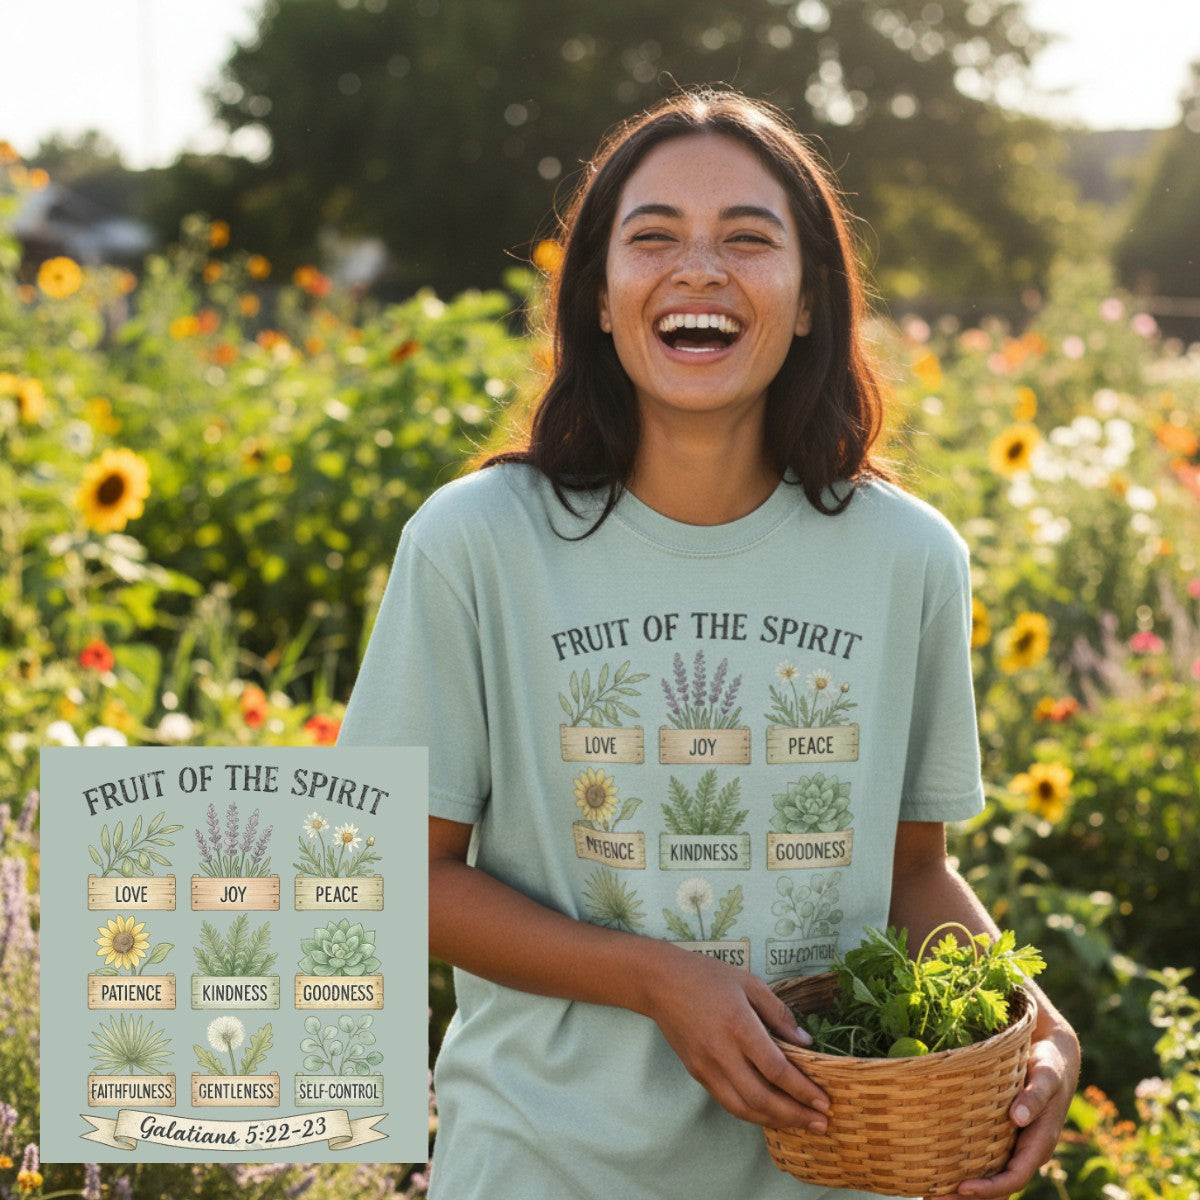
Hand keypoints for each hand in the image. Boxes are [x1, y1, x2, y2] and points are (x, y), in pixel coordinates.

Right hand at [641, 946, 830, 1129]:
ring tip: (800, 1125)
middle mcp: (722, 1053)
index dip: (803, 1091)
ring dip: (774, 1121)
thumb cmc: (707, 977)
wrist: (660, 983)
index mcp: (739, 1026)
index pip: (776, 1070)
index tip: (824, 1103)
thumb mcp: (749, 983)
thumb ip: (779, 1013)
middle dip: (795, 1116)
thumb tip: (806, 1042)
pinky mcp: (697, 1073)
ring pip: (743, 1108)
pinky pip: (728, 1102)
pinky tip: (770, 1113)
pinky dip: (752, 1113)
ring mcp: (706, 1067)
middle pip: (762, 1098)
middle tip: (821, 1124)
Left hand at [945, 1023, 1080, 1198]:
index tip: (961, 1188)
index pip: (1014, 1177)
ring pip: (990, 1178)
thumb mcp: (1046, 1076)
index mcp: (1039, 1144)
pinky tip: (939, 1170)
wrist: (1052, 1055)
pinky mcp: (1004, 1136)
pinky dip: (965, 1169)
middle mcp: (1026, 1151)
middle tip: (932, 1199)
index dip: (989, 1187)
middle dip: (969, 1198)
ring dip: (964, 1192)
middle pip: (998, 1187)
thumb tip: (1019, 1118)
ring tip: (930, 1194)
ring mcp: (1014, 1146)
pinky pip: (985, 1160)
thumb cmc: (1049, 1065)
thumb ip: (1035, 1096)